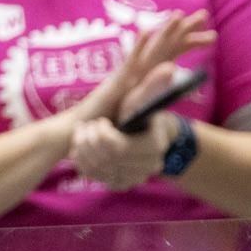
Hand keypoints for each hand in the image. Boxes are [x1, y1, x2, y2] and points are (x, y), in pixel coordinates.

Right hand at [68, 10, 214, 128]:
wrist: (85, 130)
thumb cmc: (111, 123)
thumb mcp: (140, 109)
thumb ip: (152, 97)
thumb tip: (170, 86)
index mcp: (145, 76)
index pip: (171, 55)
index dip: (188, 43)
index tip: (210, 34)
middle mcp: (137, 71)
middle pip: (164, 47)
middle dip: (183, 30)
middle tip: (203, 14)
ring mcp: (127, 76)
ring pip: (149, 50)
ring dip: (164, 31)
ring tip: (178, 15)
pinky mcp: (116, 83)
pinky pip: (130, 63)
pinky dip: (137, 47)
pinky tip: (146, 32)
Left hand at [69, 61, 183, 189]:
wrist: (137, 132)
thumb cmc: (138, 111)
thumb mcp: (142, 98)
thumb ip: (153, 86)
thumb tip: (169, 67)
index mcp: (156, 145)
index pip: (118, 147)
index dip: (101, 134)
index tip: (100, 122)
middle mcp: (150, 165)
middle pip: (104, 158)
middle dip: (88, 138)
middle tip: (87, 126)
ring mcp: (136, 177)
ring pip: (95, 167)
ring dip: (82, 147)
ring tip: (83, 134)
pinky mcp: (121, 183)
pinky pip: (94, 176)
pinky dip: (82, 160)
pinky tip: (83, 148)